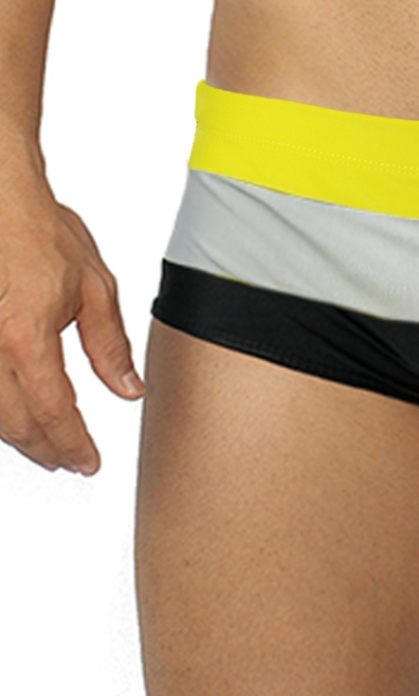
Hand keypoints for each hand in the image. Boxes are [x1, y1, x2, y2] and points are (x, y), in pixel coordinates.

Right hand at [0, 174, 143, 473]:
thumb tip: (128, 389)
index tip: (88, 462)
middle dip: (45, 448)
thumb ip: (109, 345)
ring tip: (45, 445)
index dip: (72, 444)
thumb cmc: (42, 233)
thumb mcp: (95, 287)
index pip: (53, 411)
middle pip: (15, 422)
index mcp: (26, 338)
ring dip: (18, 434)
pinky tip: (14, 411)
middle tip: (70, 461)